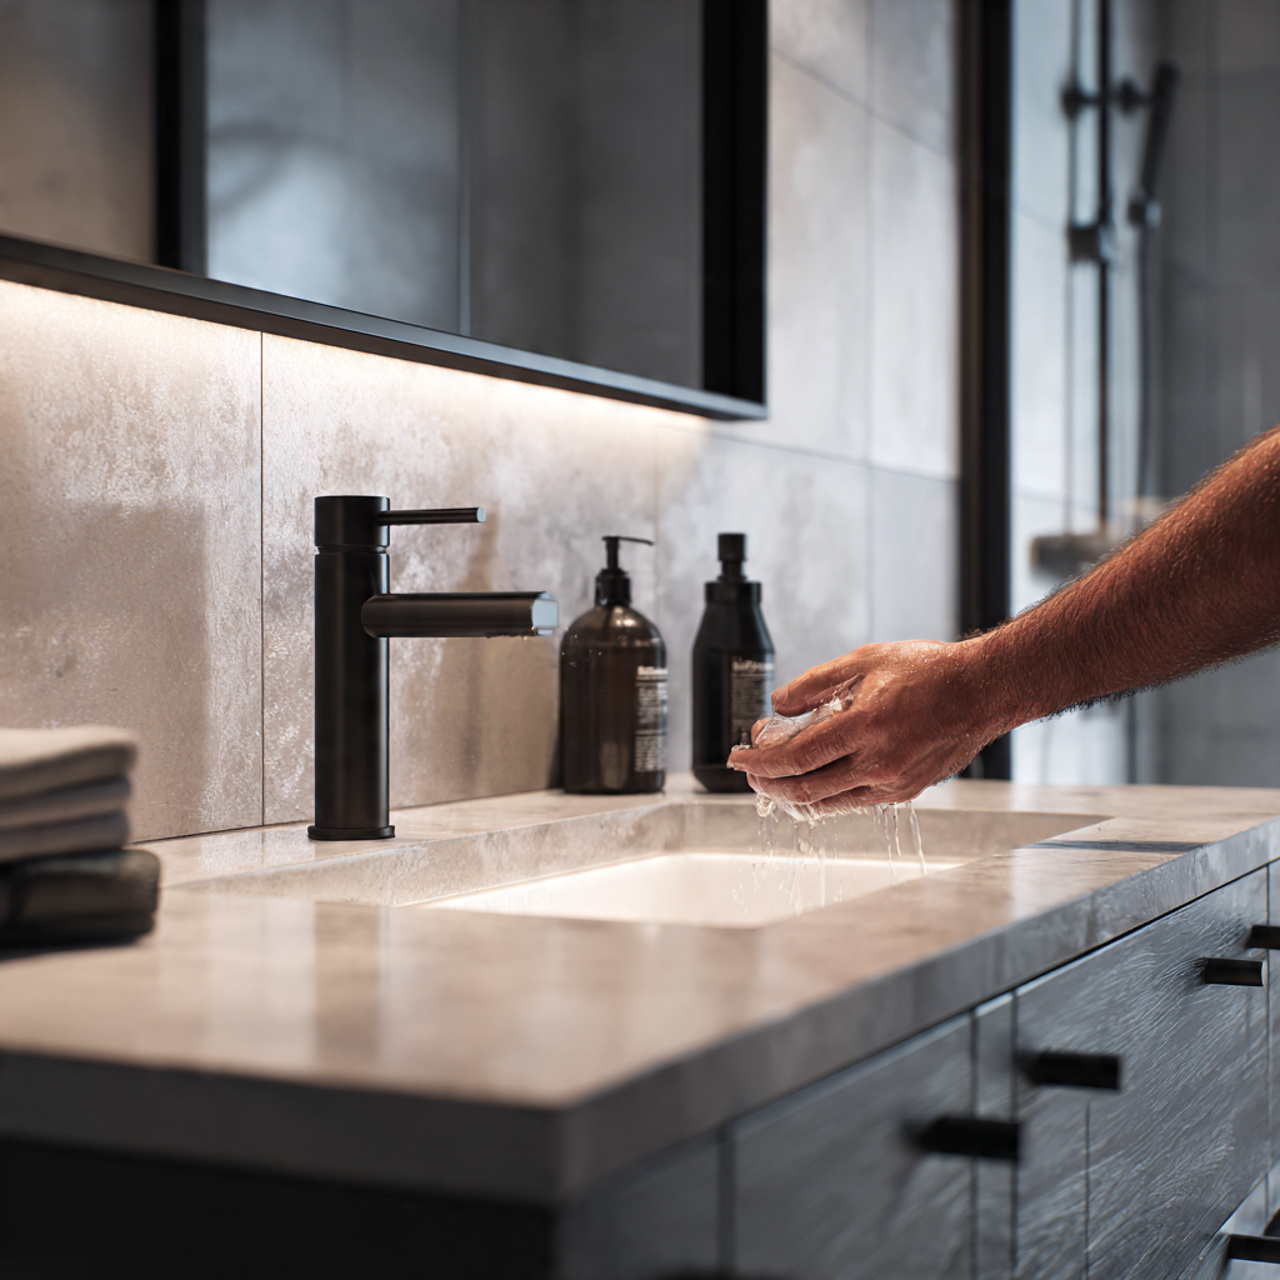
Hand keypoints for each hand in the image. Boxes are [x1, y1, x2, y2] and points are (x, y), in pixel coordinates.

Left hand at [727, 639, 999, 811]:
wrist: (982, 692)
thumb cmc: (931, 671)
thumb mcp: (865, 660)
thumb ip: (815, 683)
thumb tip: (780, 703)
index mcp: (865, 726)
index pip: (795, 758)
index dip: (759, 762)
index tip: (739, 757)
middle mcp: (878, 763)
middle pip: (804, 789)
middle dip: (767, 784)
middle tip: (750, 771)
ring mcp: (892, 783)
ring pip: (825, 803)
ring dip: (791, 794)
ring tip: (774, 778)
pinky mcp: (904, 792)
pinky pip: (851, 802)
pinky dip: (823, 796)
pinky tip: (812, 781)